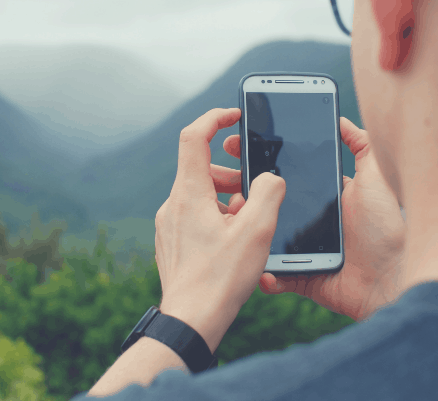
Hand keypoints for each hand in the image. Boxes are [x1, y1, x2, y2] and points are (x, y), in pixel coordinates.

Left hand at [155, 108, 285, 352]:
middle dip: (232, 174)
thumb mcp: (257, 231)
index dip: (215, 118)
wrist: (191, 321)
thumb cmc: (221, 278)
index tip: (234, 116)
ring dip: (226, 199)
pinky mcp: (170, 242)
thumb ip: (268, 193)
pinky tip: (232, 243)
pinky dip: (215, 217)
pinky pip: (194, 216)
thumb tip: (270, 178)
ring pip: (200, 195)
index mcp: (189, 193)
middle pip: (202, 169)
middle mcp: (172, 204)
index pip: (193, 136)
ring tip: (247, 225)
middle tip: (254, 194)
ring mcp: (168, 225)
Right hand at [223, 116, 406, 321]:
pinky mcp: (301, 277)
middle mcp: (310, 222)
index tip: (236, 147)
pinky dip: (264, 272)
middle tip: (222, 183)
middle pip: (269, 205)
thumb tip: (340, 119)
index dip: (260, 163)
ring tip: (236, 219)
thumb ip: (361, 145)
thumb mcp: (376, 177)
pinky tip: (256, 262)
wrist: (393, 278)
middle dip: (243, 193)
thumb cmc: (387, 227)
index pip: (285, 175)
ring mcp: (303, 251)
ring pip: (265, 237)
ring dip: (248, 230)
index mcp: (323, 197)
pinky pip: (275, 275)